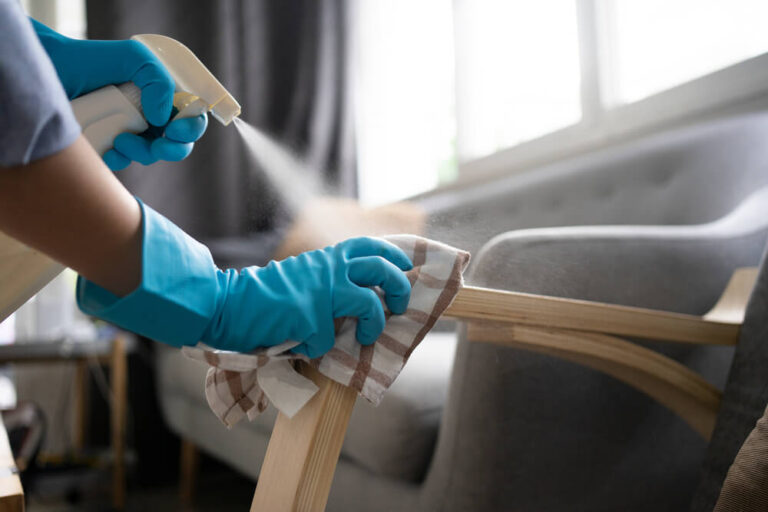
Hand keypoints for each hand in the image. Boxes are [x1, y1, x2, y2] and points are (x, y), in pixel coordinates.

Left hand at [31, 19, 206, 170]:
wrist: (50, 72)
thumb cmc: (90, 61)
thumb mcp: (133, 58)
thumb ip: (159, 80)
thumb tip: (163, 117)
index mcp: (163, 96)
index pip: (192, 117)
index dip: (192, 127)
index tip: (176, 129)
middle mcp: (150, 115)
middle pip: (180, 144)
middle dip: (174, 149)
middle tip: (159, 145)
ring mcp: (130, 133)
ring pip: (152, 156)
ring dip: (143, 153)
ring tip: (120, 139)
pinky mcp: (108, 148)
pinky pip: (124, 163)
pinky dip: (120, 160)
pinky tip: (108, 150)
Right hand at [76, 201, 413, 357]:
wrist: (229, 304)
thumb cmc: (266, 296)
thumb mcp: (304, 276)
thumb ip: (330, 279)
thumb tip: (363, 294)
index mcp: (327, 257)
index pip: (372, 246)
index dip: (395, 256)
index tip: (407, 269)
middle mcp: (328, 268)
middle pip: (382, 268)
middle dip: (398, 287)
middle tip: (397, 306)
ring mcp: (320, 291)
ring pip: (368, 303)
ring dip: (373, 324)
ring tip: (365, 337)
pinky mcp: (309, 316)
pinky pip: (328, 339)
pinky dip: (319, 348)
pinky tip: (303, 346)